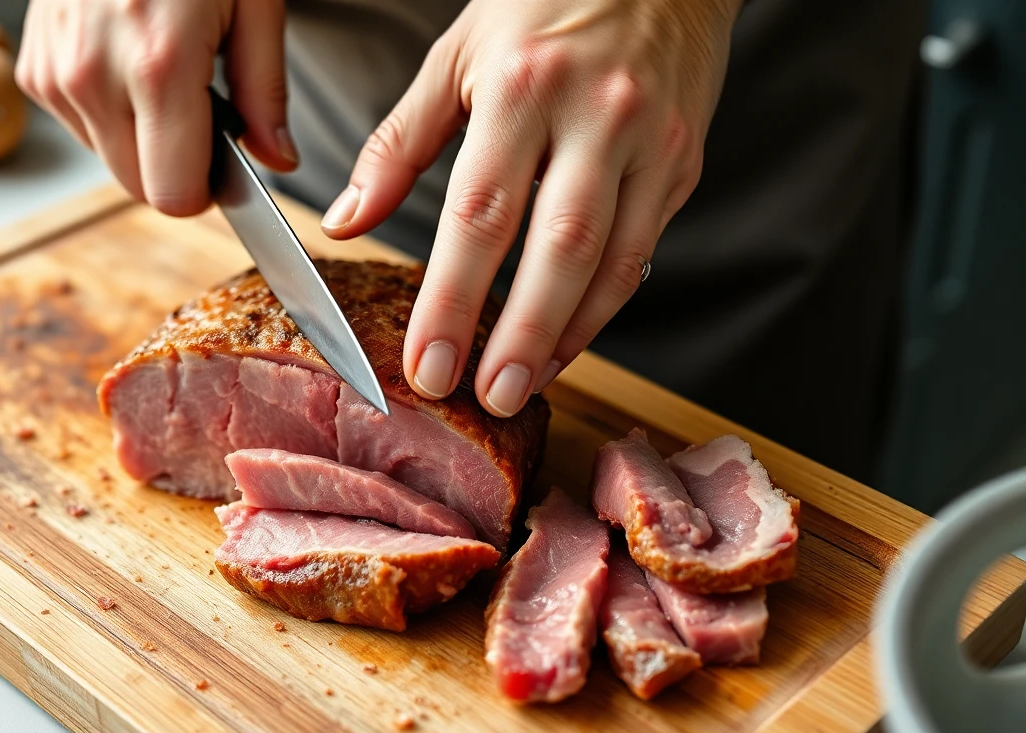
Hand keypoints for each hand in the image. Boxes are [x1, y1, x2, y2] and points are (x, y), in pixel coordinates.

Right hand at [16, 0, 297, 215]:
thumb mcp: (255, 3)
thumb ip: (266, 93)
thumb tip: (276, 160)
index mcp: (158, 66)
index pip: (173, 194)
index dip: (205, 188)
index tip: (221, 162)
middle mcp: (94, 76)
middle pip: (139, 187)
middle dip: (174, 162)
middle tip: (198, 103)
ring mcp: (55, 74)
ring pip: (109, 158)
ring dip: (140, 135)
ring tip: (161, 65)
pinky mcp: (33, 69)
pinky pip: (80, 125)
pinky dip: (108, 108)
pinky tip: (126, 57)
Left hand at [322, 0, 739, 415]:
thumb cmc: (544, 5)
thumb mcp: (457, 56)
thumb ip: (399, 144)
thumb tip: (344, 221)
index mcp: (525, 88)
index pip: (480, 213)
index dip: (452, 298)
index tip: (428, 363)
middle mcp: (596, 116)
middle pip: (557, 246)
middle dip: (520, 335)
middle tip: (487, 398)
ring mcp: (650, 142)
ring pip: (611, 259)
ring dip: (566, 335)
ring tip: (524, 387)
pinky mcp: (682, 163)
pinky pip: (643, 251)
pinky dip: (603, 307)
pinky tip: (566, 342)